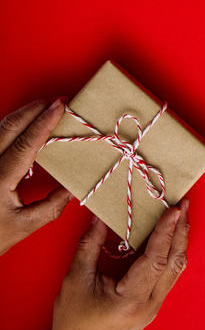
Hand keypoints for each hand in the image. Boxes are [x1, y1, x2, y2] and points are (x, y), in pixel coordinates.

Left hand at [0, 97, 72, 255]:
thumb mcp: (23, 227)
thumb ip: (51, 207)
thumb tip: (73, 189)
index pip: (26, 143)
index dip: (44, 122)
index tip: (60, 107)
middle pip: (10, 126)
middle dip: (35, 108)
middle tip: (58, 101)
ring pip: (1, 127)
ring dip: (24, 113)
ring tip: (44, 107)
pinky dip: (13, 124)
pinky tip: (25, 123)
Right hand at [51, 199, 189, 329]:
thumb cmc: (74, 321)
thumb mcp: (76, 280)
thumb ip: (90, 245)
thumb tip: (98, 216)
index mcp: (132, 300)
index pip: (156, 259)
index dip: (165, 232)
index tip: (172, 209)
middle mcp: (149, 305)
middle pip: (174, 263)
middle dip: (180, 230)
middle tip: (183, 204)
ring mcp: (154, 306)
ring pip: (175, 269)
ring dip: (179, 240)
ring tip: (180, 215)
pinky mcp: (152, 305)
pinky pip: (168, 275)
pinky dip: (171, 252)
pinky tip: (170, 237)